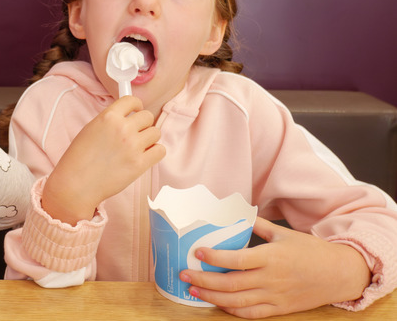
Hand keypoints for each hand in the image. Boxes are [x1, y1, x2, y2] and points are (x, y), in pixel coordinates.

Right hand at [42, 96, 164, 223]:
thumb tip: (126, 116)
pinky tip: (144, 156)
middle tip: (136, 133)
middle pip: (148, 116)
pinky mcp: (139, 164)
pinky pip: (160, 150)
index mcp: (108, 117)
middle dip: (143, 124)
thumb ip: (109, 121)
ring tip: (138, 147)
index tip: (136, 111)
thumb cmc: (79, 158)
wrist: (76, 183)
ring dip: (149, 139)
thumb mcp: (90, 129)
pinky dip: (154, 152)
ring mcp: (133, 146)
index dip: (136, 105)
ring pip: (155, 133)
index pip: (131, 100)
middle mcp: (122, 128)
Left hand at [179, 217, 371, 318]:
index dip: (215, 257)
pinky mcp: (279, 308)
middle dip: (203, 280)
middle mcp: (271, 279)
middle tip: (184, 275)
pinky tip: (217, 304)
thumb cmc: (311, 251)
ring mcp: (275, 296)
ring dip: (211, 297)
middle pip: (231, 283)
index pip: (237, 259)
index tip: (197, 252)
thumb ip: (259, 226)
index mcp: (271, 257)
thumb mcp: (285, 234)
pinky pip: (251, 313)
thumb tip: (237, 213)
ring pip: (237, 301)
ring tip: (192, 290)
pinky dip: (232, 310)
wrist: (339, 274)